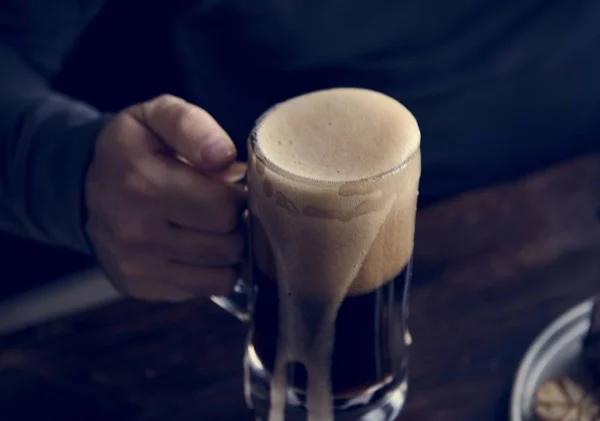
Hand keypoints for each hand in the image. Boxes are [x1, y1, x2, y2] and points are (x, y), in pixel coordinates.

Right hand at [85, 94, 246, 301]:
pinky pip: (205, 290)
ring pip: (223, 274)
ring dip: (227, 251)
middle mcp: (136, 232)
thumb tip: (225, 157)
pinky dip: (210, 272)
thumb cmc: (133, 150)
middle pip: (227, 244)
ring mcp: (137, 266)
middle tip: (221, 209)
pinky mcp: (142, 287)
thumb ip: (192, 126)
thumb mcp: (156, 116)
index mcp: (142, 183)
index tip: (227, 188)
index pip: (224, 210)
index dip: (236, 197)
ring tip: (210, 227)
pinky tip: (196, 247)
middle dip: (234, 225)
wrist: (85, 188)